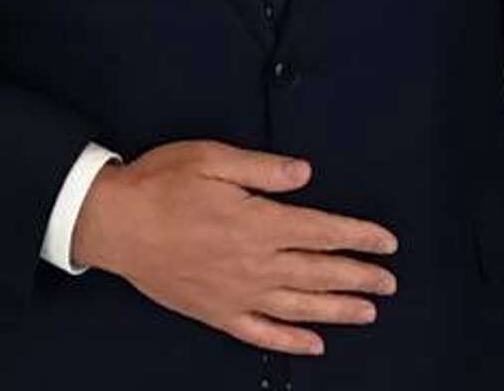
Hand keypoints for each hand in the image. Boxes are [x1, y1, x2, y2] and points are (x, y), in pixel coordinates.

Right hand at [71, 140, 398, 356]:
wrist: (113, 223)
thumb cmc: (158, 186)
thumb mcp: (211, 159)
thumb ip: (262, 168)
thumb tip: (305, 174)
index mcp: (258, 222)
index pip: (322, 231)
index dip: (359, 236)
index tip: (386, 242)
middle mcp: (255, 263)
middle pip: (319, 272)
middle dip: (360, 276)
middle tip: (390, 282)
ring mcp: (237, 293)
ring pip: (300, 306)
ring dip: (338, 309)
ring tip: (368, 312)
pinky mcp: (216, 311)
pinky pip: (262, 332)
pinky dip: (291, 340)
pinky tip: (313, 343)